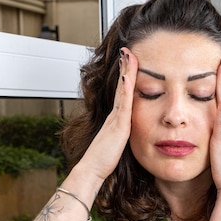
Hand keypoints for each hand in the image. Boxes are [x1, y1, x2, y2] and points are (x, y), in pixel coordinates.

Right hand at [78, 47, 138, 184]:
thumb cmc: (103, 161)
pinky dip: (126, 89)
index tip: (128, 63)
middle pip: (121, 87)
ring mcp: (116, 119)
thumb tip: (126, 134)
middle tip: (127, 51)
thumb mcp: (115, 144)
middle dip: (124, 68)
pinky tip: (128, 77)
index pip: (122, 94)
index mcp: (115, 120)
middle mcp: (114, 115)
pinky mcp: (119, 126)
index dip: (125, 78)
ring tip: (128, 55)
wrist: (92, 169)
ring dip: (125, 72)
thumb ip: (121, 136)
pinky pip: (124, 104)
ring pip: (122, 91)